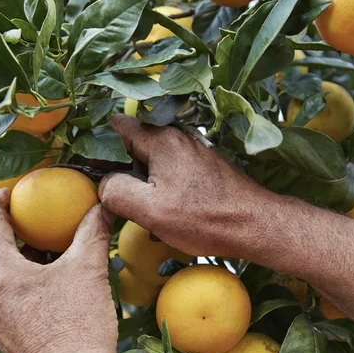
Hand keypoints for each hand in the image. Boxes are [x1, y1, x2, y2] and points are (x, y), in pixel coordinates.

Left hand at [0, 189, 135, 352]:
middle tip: (36, 218)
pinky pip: (9, 300)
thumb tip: (104, 205)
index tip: (8, 190)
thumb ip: (93, 231)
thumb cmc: (77, 327)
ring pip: (3, 278)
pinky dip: (26, 283)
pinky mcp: (6, 339)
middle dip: (15, 232)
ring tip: (51, 250)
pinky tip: (54, 285)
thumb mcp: (88, 269)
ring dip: (24, 260)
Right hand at [99, 114, 280, 259]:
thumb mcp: (150, 211)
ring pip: (153, 162)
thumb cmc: (205, 218)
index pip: (116, 127)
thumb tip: (104, 184)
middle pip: (134, 146)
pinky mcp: (203, 166)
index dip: (100, 147)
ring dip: (146, 187)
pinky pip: (172, 171)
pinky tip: (171, 214)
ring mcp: (192, 150)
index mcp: (161, 140)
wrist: (256, 225)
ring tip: (152, 215)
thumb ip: (116, 192)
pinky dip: (164, 190)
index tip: (97, 172)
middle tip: (128, 202)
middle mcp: (177, 137)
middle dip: (125, 173)